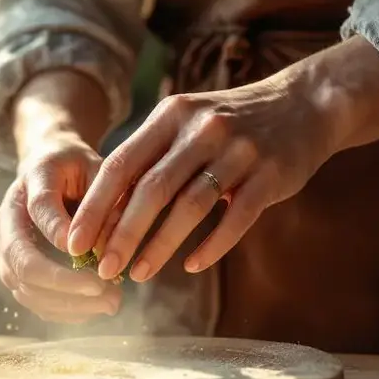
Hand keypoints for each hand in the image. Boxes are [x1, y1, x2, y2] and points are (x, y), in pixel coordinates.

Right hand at [0, 134, 121, 322]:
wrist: (50, 165)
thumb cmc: (79, 168)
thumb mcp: (97, 168)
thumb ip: (103, 202)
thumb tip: (103, 250)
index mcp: (32, 179)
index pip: (40, 207)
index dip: (61, 232)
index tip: (93, 254)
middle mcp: (9, 215)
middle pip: (21, 258)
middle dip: (63, 282)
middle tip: (105, 291)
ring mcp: (6, 245)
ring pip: (23, 286)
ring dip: (66, 303)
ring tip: (111, 303)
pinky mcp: (13, 268)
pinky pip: (31, 298)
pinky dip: (62, 310)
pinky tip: (94, 307)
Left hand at [66, 38, 378, 282]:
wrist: (303, 104)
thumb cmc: (227, 125)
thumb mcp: (183, 125)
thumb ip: (148, 161)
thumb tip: (102, 215)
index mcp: (170, 115)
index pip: (121, 165)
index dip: (95, 206)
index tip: (75, 242)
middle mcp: (201, 129)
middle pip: (151, 189)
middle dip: (122, 234)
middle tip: (103, 268)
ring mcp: (239, 150)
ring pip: (190, 205)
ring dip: (161, 245)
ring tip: (139, 274)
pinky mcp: (271, 174)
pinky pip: (237, 217)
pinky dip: (212, 245)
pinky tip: (192, 266)